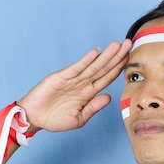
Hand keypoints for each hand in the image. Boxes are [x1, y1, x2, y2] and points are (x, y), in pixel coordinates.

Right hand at [17, 40, 131, 132]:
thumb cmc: (55, 119)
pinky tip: (95, 52)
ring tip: (117, 45)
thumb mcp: (79, 118)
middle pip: (103, 68)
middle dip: (117, 56)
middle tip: (129, 43)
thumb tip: (109, 97)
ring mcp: (72, 79)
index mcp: (88, 93)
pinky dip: (85, 60)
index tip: (130, 58)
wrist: (34, 118)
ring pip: (93, 66)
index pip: (107, 77)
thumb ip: (93, 108)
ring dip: (105, 55)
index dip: (119, 68)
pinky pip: (76, 68)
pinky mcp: (60, 77)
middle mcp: (82, 83)